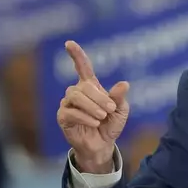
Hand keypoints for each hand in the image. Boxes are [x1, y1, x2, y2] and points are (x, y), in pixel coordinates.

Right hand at [57, 40, 129, 173]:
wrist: (102, 144)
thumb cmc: (111, 124)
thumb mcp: (120, 110)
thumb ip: (119, 97)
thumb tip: (124, 84)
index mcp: (91, 86)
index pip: (83, 66)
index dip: (76, 55)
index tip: (69, 43)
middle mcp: (77, 92)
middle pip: (84, 86)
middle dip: (99, 97)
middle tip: (110, 110)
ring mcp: (68, 103)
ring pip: (76, 96)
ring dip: (92, 106)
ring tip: (102, 117)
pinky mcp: (63, 117)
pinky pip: (71, 112)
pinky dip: (85, 117)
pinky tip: (94, 123)